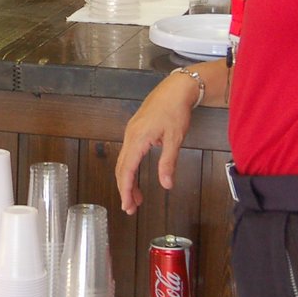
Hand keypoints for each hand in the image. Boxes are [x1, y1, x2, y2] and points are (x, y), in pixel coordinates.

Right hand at [114, 73, 198, 214]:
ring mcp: (131, 132)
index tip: (128, 206)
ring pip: (124, 162)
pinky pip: (128, 153)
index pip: (127, 171)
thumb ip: (168, 163)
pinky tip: (138, 176)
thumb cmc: (175, 111)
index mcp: (137, 139)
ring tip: (137, 197)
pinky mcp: (135, 130)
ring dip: (128, 180)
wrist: (175, 88)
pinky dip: (131, 168)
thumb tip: (166, 185)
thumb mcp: (174, 139)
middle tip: (130, 208)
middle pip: (122, 168)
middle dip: (125, 189)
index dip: (126, 190)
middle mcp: (130, 136)